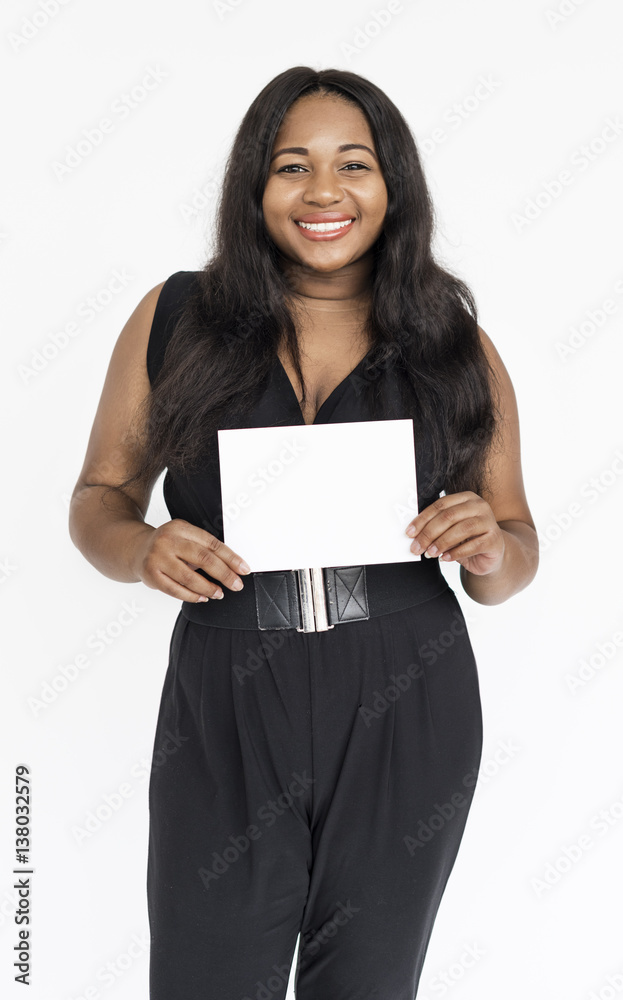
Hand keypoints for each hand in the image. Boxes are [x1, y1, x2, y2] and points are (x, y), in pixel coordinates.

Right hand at [130, 519, 250, 601]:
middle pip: (203, 559)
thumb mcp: (183, 537)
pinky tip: (202, 597)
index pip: (212, 543)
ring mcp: (157, 557)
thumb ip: (203, 548)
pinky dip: (191, 596)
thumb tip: (231, 567)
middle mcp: (168, 540)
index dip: (231, 558)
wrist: (135, 549)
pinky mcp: (151, 574)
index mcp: (181, 527)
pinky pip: (175, 590)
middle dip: (224, 574)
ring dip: (208, 588)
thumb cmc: (167, 545)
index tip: (243, 569)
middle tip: (236, 585)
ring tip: (219, 593)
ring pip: (189, 577)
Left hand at [405, 491, 504, 576]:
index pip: (440, 505)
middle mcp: (479, 506)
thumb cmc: (467, 540)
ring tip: (429, 553)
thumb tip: (414, 535)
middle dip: (429, 533)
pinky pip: (473, 545)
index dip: (422, 519)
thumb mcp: (450, 531)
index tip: (409, 533)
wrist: (491, 555)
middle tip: (416, 547)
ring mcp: (489, 522)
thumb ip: (436, 528)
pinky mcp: (495, 539)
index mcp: (466, 498)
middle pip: (449, 516)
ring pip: (462, 529)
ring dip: (441, 543)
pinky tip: (444, 558)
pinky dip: (456, 553)